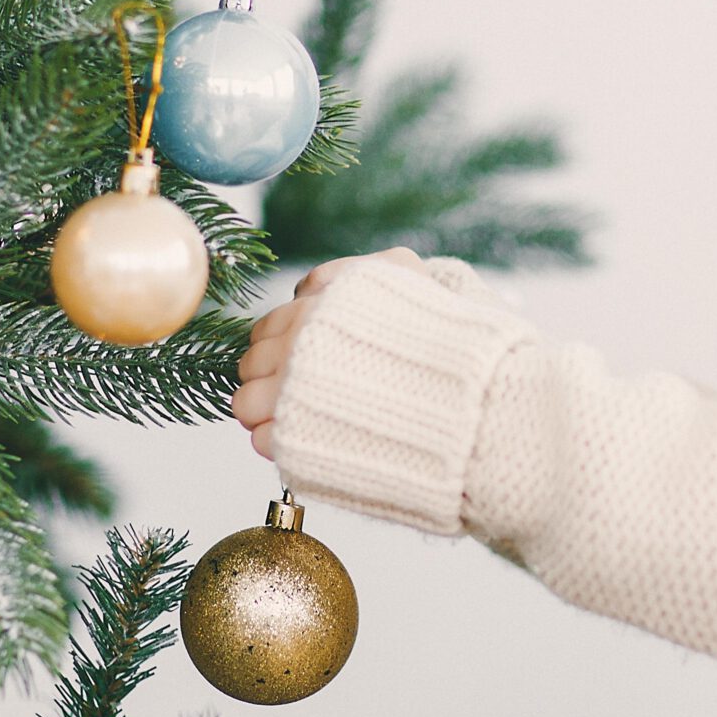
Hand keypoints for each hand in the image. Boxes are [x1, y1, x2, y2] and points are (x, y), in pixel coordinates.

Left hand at [232, 247, 430, 459]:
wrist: (470, 406)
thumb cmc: (443, 338)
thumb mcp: (401, 271)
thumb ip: (345, 275)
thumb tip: (304, 289)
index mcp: (313, 311)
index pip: (263, 330)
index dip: (279, 346)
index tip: (298, 358)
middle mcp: (292, 351)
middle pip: (249, 367)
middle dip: (269, 378)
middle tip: (300, 391)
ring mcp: (289, 399)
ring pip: (246, 406)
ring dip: (266, 412)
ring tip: (300, 419)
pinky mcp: (295, 445)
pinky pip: (265, 444)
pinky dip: (283, 443)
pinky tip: (315, 440)